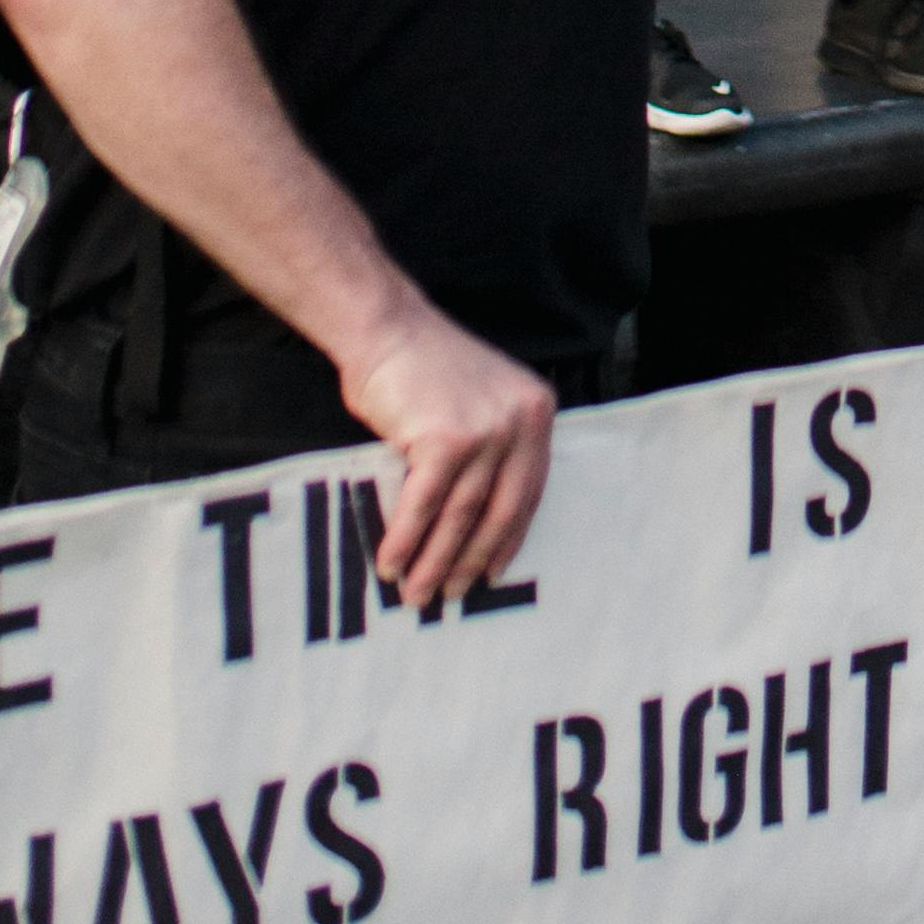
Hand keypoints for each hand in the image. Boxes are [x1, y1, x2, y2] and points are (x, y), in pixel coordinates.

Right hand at [339, 295, 557, 606]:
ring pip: (460, 516)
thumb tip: (476, 522)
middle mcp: (519, 422)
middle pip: (498, 512)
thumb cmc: (425, 366)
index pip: (529, 491)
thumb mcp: (482, 399)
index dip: (510, 538)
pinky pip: (423, 507)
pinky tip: (391, 565)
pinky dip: (404, 541)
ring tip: (416, 594)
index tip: (495, 572)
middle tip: (451, 596)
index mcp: (536, 412)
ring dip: (435, 562)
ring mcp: (485, 431)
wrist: (387, 327)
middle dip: (472, 561)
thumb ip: (491, 447)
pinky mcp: (445, 440)